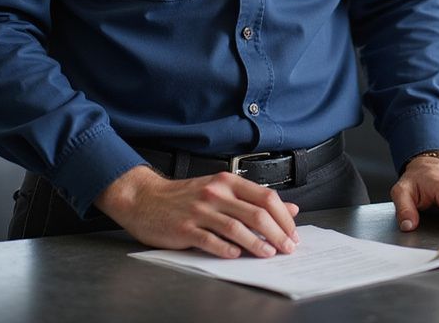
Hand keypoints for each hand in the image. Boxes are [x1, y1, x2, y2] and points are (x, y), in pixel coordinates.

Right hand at [95, 165, 300, 258]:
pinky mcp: (185, 228)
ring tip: (269, 254)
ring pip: (236, 227)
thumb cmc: (185, 196)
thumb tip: (290, 208)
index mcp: (228, 181)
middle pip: (256, 212)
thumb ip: (253, 199)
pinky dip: (226, 249)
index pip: (266, 196)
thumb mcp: (221, 190)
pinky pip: (210, 240)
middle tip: (288, 248)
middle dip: (277, 232)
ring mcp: (200, 210)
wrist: (145, 198)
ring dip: (256, 244)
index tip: (293, 233)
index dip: (283, 216)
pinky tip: (236, 256)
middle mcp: (217, 192)